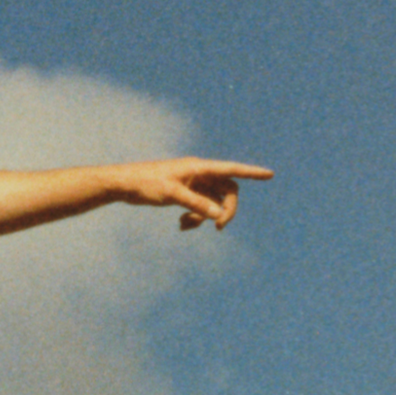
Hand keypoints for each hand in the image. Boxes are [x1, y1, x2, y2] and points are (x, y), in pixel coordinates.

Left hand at [115, 157, 272, 229]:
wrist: (125, 185)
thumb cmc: (146, 184)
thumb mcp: (172, 194)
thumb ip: (196, 204)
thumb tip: (218, 214)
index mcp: (199, 167)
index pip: (231, 169)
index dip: (251, 172)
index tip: (269, 175)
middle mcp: (199, 174)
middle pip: (227, 190)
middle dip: (226, 209)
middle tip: (219, 227)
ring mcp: (192, 184)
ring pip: (212, 202)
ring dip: (205, 217)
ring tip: (185, 225)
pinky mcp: (184, 194)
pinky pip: (200, 208)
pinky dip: (195, 218)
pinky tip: (181, 225)